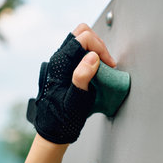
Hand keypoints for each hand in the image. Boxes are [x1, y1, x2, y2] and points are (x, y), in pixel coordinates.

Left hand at [30, 23, 114, 143]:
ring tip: (103, 66)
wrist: (53, 130)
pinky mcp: (65, 67)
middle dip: (98, 44)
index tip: (108, 64)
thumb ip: (82, 76)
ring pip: (80, 39)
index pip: (84, 37)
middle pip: (81, 33)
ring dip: (95, 48)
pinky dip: (91, 55)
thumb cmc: (63, 118)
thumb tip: (92, 57)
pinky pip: (79, 51)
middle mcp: (59, 58)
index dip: (100, 48)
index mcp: (61, 62)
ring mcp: (61, 61)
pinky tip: (96, 70)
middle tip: (106, 62)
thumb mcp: (76, 100)